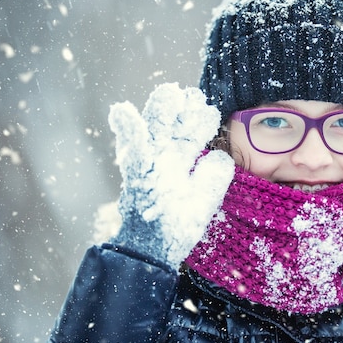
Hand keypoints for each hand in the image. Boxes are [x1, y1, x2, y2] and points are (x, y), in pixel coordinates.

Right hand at [108, 83, 233, 268]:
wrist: (155, 250)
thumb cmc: (179, 224)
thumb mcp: (205, 198)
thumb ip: (215, 175)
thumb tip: (220, 156)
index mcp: (181, 160)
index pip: (192, 133)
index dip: (200, 120)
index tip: (211, 110)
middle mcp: (164, 157)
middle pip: (172, 125)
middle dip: (182, 108)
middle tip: (194, 95)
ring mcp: (148, 163)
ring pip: (152, 130)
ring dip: (159, 110)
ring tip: (169, 92)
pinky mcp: (136, 175)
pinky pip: (132, 151)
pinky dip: (125, 130)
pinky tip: (122, 110)